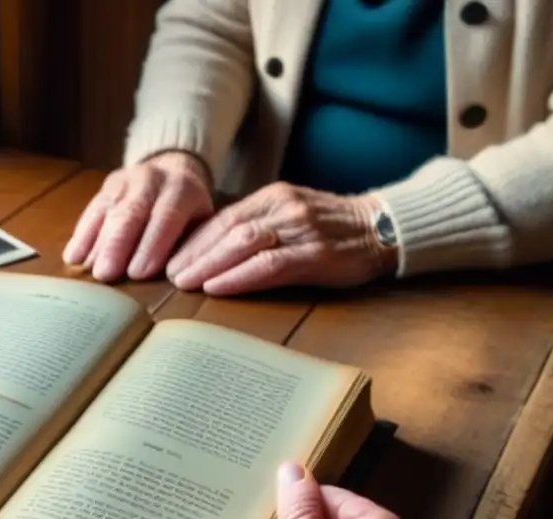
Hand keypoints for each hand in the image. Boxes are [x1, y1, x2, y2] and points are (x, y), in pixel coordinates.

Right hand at [62, 151, 213, 282]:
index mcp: (181, 189)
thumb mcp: (201, 223)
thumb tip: (176, 275)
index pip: (166, 217)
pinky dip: (81, 235)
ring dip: (95, 243)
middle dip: (117, 246)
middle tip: (106, 274)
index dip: (151, 245)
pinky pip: (90, 212)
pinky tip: (73, 257)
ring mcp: (123, 181)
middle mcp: (150, 179)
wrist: (171, 171)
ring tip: (87, 270)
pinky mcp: (104, 188)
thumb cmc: (188, 212)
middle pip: (131, 213)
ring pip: (107, 212)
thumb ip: (190, 245)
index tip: (138, 274)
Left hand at [166, 182, 396, 294]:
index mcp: (273, 197)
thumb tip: (208, 252)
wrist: (383, 228)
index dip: (193, 240)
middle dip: (194, 254)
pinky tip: (218, 287)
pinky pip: (270, 265)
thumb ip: (256, 227)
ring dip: (209, 265)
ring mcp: (301, 229)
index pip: (223, 218)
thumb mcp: (289, 216)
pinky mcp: (316, 254)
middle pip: (227, 230)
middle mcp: (284, 207)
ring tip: (186, 283)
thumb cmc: (330, 229)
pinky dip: (239, 276)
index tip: (169, 259)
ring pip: (243, 244)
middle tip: (169, 275)